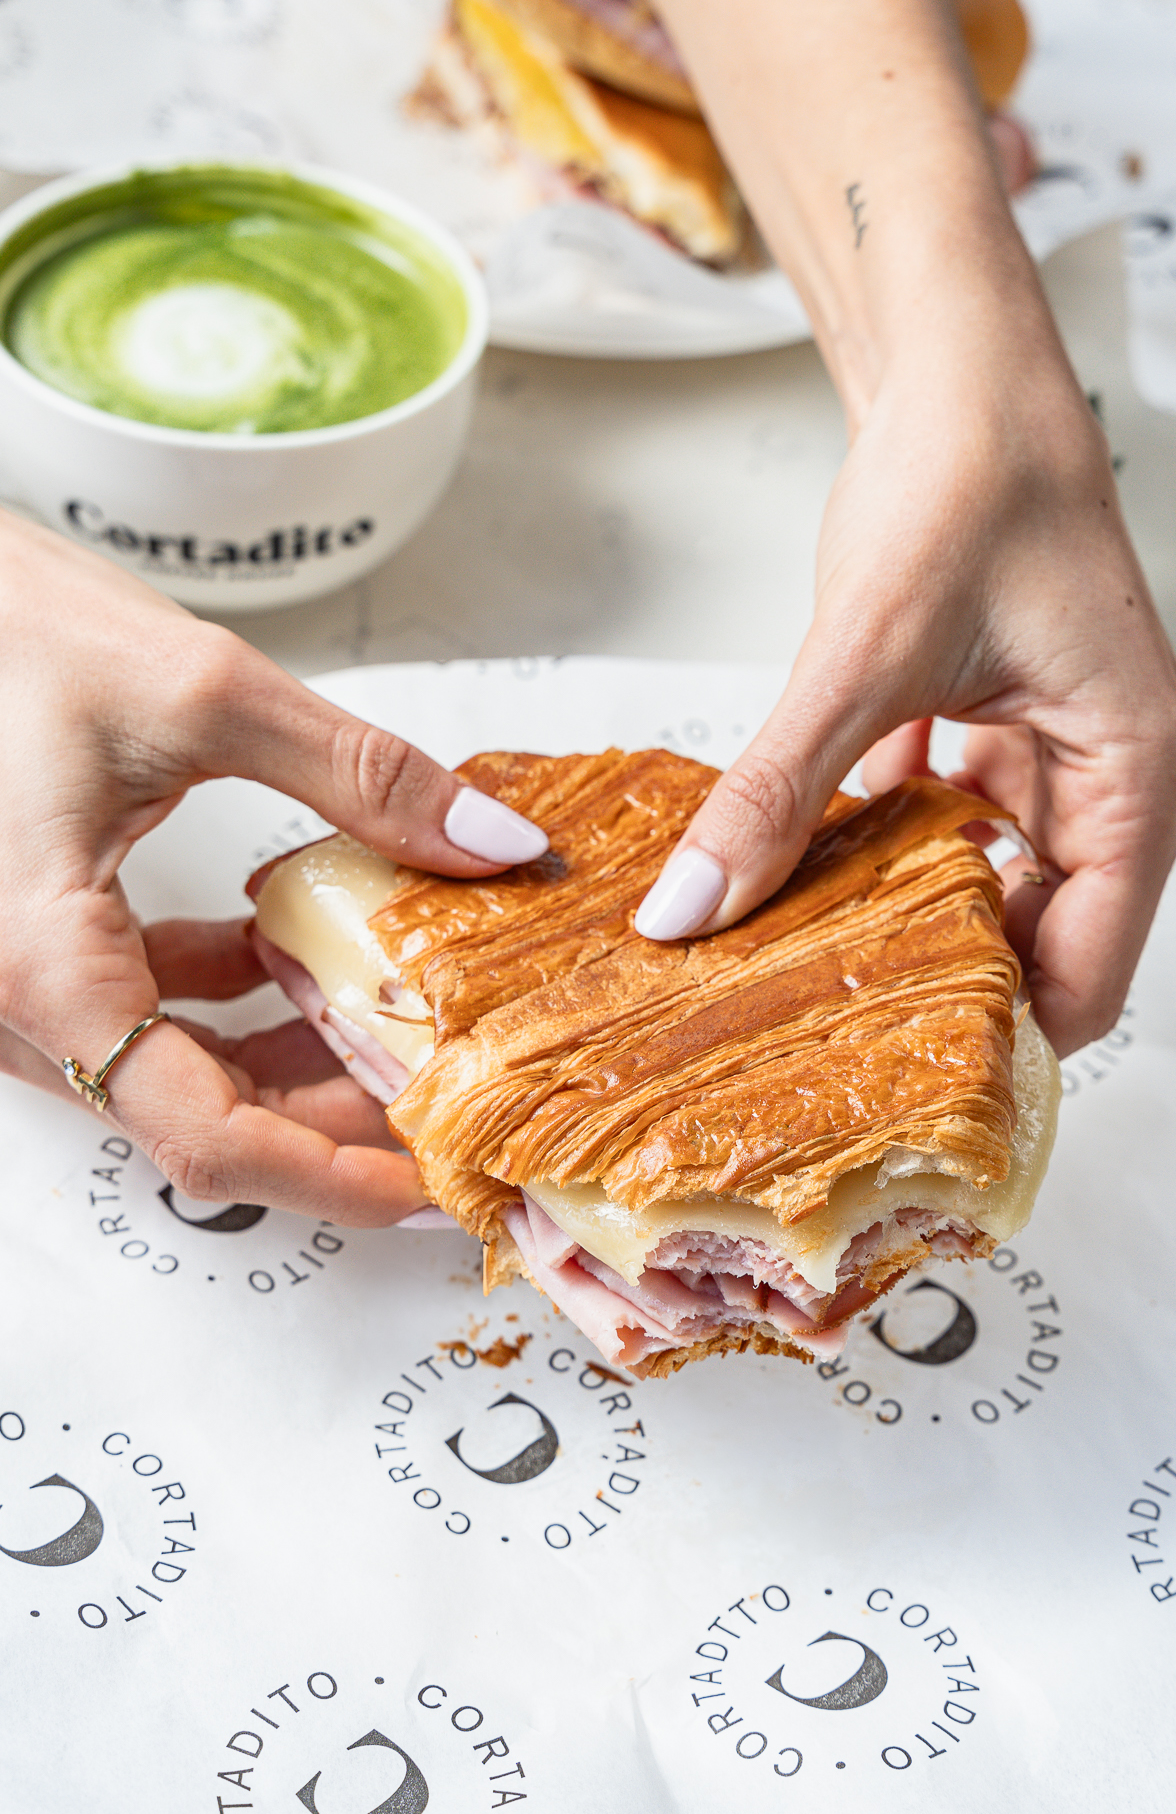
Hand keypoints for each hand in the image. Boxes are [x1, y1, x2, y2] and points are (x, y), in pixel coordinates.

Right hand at [0, 517, 545, 1219]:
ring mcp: (25, 987)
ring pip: (181, 1077)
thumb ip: (359, 777)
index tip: (433, 1185)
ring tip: (411, 1035)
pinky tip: (311, 959)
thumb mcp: (206, 693)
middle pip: (205, 1121)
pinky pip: (150, 1017)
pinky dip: (241, 1008)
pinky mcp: (43, 951)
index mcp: (43, 967)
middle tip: (455, 1104)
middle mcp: (19, 1002)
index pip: (207, 1138)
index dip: (335, 1178)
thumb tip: (490, 842)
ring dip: (298, 1066)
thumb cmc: (11, 628)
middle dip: (338, 1124)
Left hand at [635, 342, 1175, 1058]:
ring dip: (884, 923)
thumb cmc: (971, 475)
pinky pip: (932, 835)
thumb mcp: (864, 653)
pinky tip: (781, 881)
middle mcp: (1111, 791)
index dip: (991, 1038)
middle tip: (800, 1035)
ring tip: (776, 969)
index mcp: (1137, 786)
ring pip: (971, 894)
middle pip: (1029, 949)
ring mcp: (1051, 769)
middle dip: (924, 988)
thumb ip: (778, 792)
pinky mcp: (991, 741)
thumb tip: (691, 911)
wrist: (958, 369)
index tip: (879, 1079)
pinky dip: (865, 856)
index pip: (1084, 980)